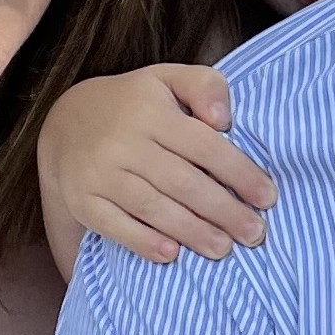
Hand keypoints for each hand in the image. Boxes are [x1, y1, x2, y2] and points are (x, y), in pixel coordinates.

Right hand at [39, 61, 274, 268]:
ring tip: (224, 249)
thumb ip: (204, 86)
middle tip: (255, 234)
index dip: (238, 173)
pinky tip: (171, 255)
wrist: (67, 122)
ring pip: (152, 206)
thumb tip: (223, 119)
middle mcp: (123, 142)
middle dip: (223, 211)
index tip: (267, 197)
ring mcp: (99, 173)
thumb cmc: (135, 104)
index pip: (203, 145)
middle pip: (181, 182)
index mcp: (150, 110)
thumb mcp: (167, 79)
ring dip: (192, 232)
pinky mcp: (83, 200)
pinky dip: (143, 242)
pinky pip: (114, 226)